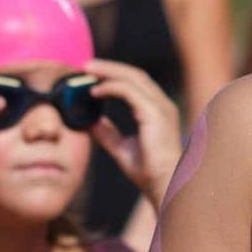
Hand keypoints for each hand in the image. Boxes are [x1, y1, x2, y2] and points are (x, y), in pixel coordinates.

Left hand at [85, 59, 181, 203]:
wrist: (165, 185)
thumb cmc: (149, 172)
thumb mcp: (122, 148)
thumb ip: (108, 133)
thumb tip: (91, 122)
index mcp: (158, 111)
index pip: (136, 84)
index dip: (115, 76)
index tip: (93, 76)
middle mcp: (162, 105)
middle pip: (135, 75)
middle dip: (109, 68)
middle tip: (86, 66)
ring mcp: (160, 107)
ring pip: (132, 77)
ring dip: (108, 71)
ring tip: (87, 70)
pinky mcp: (154, 113)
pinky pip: (129, 91)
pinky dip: (110, 87)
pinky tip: (94, 91)